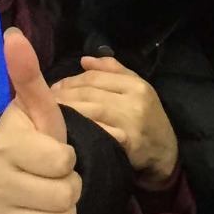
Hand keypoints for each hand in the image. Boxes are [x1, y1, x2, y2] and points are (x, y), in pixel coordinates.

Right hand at [0, 29, 80, 213]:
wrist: (2, 182)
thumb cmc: (29, 143)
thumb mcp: (36, 111)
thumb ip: (29, 76)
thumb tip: (15, 34)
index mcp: (7, 147)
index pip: (64, 161)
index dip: (67, 157)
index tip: (54, 152)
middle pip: (66, 195)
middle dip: (69, 186)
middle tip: (52, 177)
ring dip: (64, 211)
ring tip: (48, 196)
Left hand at [50, 54, 178, 189]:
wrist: (166, 153)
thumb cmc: (147, 119)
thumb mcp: (137, 89)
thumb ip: (113, 71)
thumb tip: (84, 60)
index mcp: (136, 84)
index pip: (93, 77)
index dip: (70, 81)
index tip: (54, 88)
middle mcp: (134, 100)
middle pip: (89, 92)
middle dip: (64, 95)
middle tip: (47, 101)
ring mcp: (130, 122)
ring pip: (90, 110)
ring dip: (67, 111)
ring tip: (52, 114)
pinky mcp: (126, 143)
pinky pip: (96, 131)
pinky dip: (80, 129)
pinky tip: (67, 130)